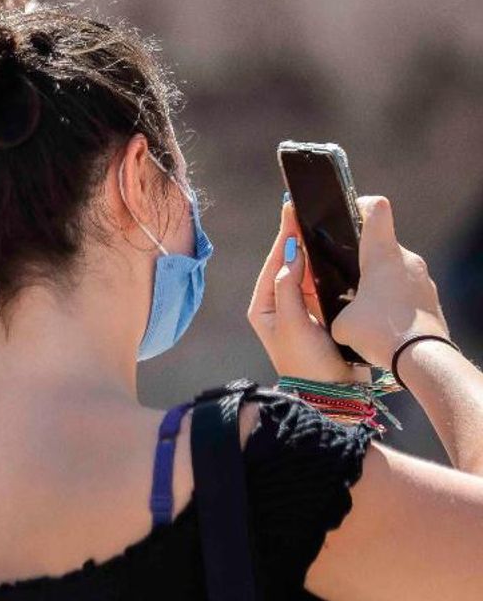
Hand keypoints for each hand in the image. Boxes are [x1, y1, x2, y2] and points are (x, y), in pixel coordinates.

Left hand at [248, 201, 359, 381]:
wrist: (331, 394)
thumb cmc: (306, 363)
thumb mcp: (292, 324)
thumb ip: (289, 288)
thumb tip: (290, 254)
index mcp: (263, 306)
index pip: (274, 262)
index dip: (283, 235)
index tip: (290, 210)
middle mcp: (279, 304)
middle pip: (289, 262)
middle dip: (297, 236)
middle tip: (304, 206)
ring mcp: (301, 308)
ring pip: (306, 269)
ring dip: (313, 248)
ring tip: (319, 221)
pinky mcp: (321, 313)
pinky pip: (323, 281)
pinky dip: (327, 265)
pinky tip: (336, 249)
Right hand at [329, 196, 448, 367]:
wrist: (422, 360)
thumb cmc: (379, 333)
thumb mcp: (340, 321)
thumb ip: (335, 307)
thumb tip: (341, 310)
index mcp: (382, 254)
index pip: (376, 209)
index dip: (360, 204)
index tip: (348, 212)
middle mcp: (407, 260)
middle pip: (382, 244)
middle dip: (362, 258)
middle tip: (344, 276)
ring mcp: (424, 279)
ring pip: (395, 270)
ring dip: (379, 281)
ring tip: (362, 306)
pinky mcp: (431, 298)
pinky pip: (407, 290)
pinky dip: (393, 300)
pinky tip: (381, 322)